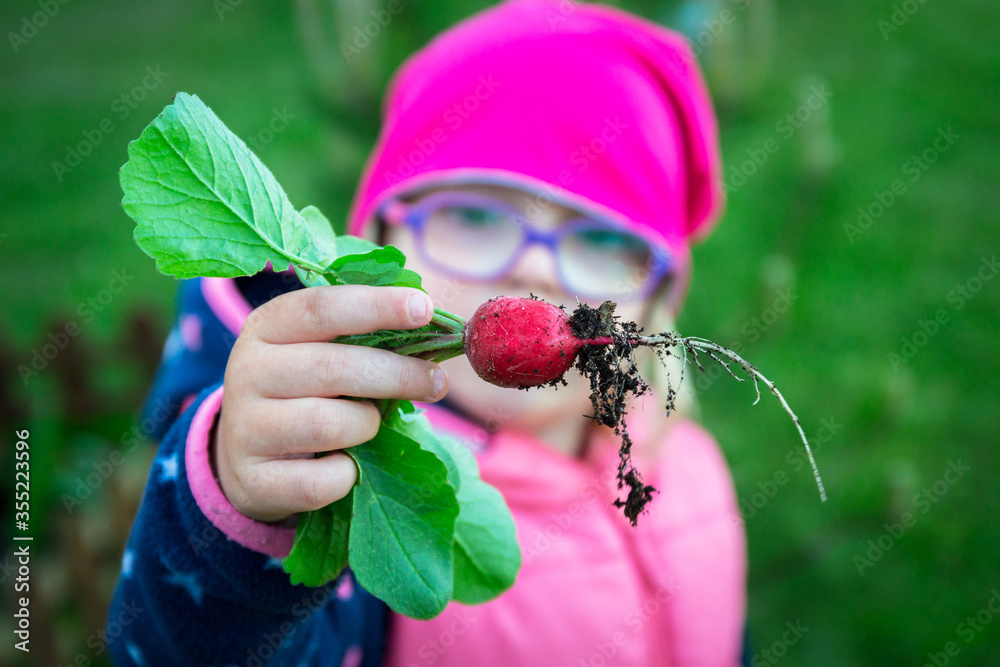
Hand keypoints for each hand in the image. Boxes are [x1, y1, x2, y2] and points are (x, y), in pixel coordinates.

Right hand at [213, 285, 448, 522]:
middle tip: (437, 381)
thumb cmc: (305, 392)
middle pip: (333, 368)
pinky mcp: (253, 481)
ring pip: (328, 424)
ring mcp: (244, 428)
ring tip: (370, 424)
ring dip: (367, 425)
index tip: (425, 308)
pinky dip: (347, 474)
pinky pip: (321, 480)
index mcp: (267, 327)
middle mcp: (247, 371)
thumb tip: (431, 325)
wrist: (248, 458)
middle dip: (398, 374)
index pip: (323, 308)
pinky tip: (347, 464)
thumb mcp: (321, 352)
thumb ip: (366, 335)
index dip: (377, 306)